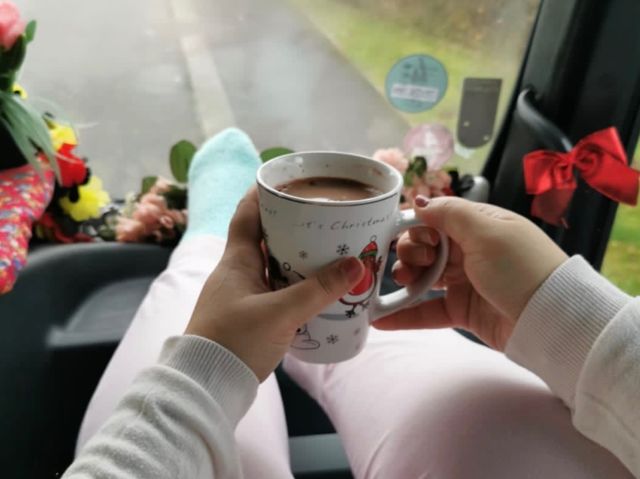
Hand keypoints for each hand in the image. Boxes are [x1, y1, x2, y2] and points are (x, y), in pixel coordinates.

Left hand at [185, 188, 364, 380]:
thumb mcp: (280, 314)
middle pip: (264, 236)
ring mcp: (242, 294)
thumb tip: (355, 265)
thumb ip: (317, 291)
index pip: (246, 213)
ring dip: (296, 256)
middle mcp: (237, 271)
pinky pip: (275, 287)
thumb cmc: (235, 341)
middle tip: (323, 218)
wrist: (208, 384)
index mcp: (236, 260)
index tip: (289, 180)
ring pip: (272, 264)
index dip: (263, 193)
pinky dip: (294, 282)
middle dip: (292, 225)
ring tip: (327, 249)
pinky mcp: (249, 315)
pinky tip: (316, 288)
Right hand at [375, 196, 567, 349]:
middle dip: (409, 252)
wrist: (551, 319)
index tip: (403, 236)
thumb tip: (419, 201)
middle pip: (424, 247)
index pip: (434, 219)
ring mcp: (464, 282)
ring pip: (423, 277)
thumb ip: (449, 214)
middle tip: (411, 264)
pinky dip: (405, 315)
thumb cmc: (520, 267)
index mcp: (477, 225)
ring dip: (404, 279)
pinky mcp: (462, 311)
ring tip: (399, 284)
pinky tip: (380, 319)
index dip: (415, 226)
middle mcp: (468, 250)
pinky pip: (428, 311)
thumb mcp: (487, 231)